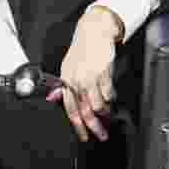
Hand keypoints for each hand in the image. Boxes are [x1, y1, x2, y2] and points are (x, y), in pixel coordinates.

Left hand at [48, 6, 121, 142]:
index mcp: (66, 80)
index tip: (84, 136)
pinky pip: (109, 93)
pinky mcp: (104, 72)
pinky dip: (111, 99)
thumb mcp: (69, 67)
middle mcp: (77, 80)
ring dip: (105, 112)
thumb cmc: (83, 50)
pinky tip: (111, 99)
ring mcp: (90, 77)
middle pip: (85, 110)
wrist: (94, 31)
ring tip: (108, 114)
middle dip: (94, 127)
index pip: (70, 109)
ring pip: (98, 104)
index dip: (78, 126)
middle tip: (102, 136)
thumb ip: (65, 85)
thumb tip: (56, 100)